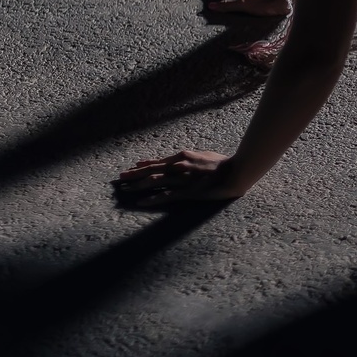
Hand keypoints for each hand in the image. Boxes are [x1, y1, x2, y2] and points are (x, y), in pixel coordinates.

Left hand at [114, 150, 245, 207]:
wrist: (236, 171)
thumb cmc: (223, 163)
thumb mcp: (203, 155)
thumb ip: (188, 157)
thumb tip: (177, 157)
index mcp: (182, 156)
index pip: (158, 162)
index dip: (143, 165)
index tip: (131, 168)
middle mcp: (178, 166)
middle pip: (151, 170)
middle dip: (134, 174)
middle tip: (120, 178)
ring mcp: (182, 179)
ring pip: (154, 182)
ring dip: (138, 185)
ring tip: (125, 189)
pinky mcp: (187, 192)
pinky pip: (166, 196)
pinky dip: (152, 199)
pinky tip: (141, 202)